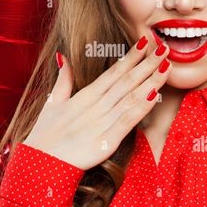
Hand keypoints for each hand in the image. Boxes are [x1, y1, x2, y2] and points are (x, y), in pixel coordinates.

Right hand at [23, 36, 171, 169]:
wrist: (39, 163)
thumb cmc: (45, 135)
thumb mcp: (52, 102)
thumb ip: (63, 80)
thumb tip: (64, 58)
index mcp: (85, 96)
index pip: (113, 72)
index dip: (131, 57)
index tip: (146, 42)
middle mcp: (96, 105)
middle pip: (127, 80)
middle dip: (147, 63)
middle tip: (164, 47)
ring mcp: (102, 122)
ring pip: (131, 97)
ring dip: (150, 81)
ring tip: (166, 66)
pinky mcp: (106, 141)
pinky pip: (127, 121)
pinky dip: (140, 108)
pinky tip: (154, 95)